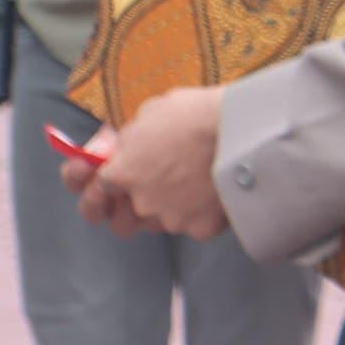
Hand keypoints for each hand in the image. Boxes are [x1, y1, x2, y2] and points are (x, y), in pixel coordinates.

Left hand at [76, 85, 228, 238]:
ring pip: (162, 222)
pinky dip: (202, 214)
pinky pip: (195, 225)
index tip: (129, 168)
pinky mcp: (201, 230)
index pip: (104, 185)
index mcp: (123, 173)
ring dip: (170, 209)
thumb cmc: (191, 114)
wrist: (239, 133)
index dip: (117, 176)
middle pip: (130, 211)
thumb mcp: (148, 114)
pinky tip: (214, 193)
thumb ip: (130, 139)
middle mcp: (142, 203)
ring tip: (192, 187)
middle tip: (162, 181)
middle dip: (140, 199)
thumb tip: (123, 148)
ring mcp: (171, 220)